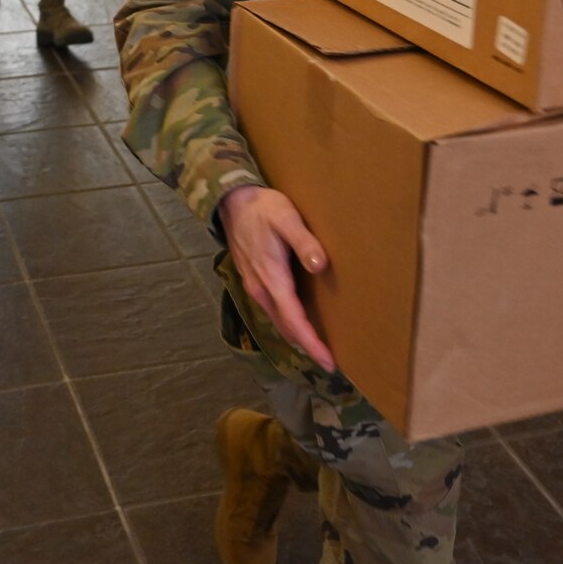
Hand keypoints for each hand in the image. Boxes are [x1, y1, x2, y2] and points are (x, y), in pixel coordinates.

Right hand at [219, 184, 333, 370]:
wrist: (232, 201)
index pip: (294, 320)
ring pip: (278, 321)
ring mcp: (255, 287)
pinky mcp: (254, 281)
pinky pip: (273, 310)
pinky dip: (288, 322)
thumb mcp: (287, 219)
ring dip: (297, 336)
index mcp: (272, 278)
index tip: (328, 362)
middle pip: (286, 327)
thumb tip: (320, 266)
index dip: (311, 343)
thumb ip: (304, 242)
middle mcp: (261, 289)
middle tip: (330, 361)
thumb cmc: (263, 209)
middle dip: (307, 346)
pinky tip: (299, 321)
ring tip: (318, 346)